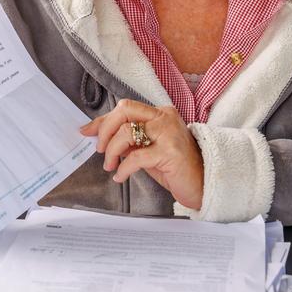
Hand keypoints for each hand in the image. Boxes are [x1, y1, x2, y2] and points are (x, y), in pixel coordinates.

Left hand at [80, 99, 203, 209]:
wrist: (204, 183)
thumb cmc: (175, 167)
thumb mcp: (149, 149)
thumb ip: (131, 140)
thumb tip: (101, 137)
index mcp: (160, 113)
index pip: (125, 108)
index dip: (103, 120)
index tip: (87, 131)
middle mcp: (165, 118)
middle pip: (125, 110)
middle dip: (105, 130)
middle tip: (100, 149)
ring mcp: (169, 133)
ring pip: (127, 132)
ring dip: (111, 151)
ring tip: (110, 166)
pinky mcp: (170, 153)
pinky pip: (136, 157)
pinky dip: (123, 168)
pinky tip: (120, 176)